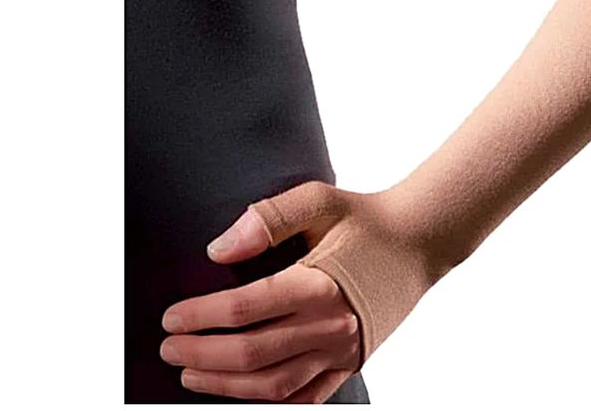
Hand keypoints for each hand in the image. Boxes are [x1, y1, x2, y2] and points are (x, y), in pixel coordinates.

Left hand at [167, 179, 452, 379]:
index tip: (171, 316)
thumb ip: (269, 218)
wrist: (421, 239)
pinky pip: (306, 399)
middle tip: (169, 346)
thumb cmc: (368, 218)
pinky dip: (270, 404)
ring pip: (273, 385)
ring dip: (226, 386)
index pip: (245, 309)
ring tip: (192, 373)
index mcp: (319, 282)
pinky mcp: (351, 362)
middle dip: (202, 352)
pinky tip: (243, 396)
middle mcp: (330, 324)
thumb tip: (220, 248)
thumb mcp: (321, 200)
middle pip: (251, 353)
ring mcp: (342, 350)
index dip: (202, 315)